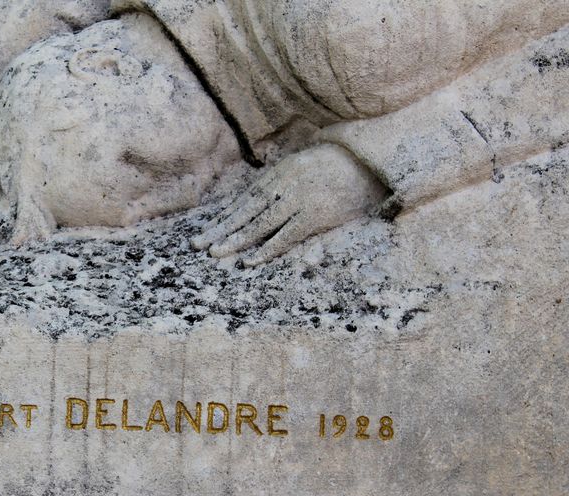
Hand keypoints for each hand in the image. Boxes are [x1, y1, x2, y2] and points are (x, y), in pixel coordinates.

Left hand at [193, 144, 387, 264]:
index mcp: (279, 173)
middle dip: (220, 228)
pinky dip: (266, 249)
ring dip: (235, 239)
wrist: (371, 161)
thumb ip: (283, 179)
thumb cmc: (339, 165)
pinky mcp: (314, 215)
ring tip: (215, 253)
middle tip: (197, 244)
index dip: (224, 215)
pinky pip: (285, 236)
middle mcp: (283, 185)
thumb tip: (260, 197)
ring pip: (259, 223)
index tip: (206, 228)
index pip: (244, 198)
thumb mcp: (305, 164)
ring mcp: (298, 199)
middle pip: (244, 210)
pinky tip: (249, 261)